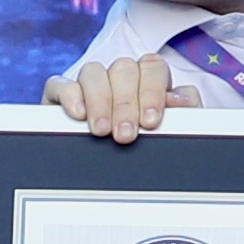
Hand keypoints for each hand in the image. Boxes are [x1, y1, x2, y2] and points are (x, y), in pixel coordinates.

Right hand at [43, 53, 184, 143]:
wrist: (109, 177)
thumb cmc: (145, 148)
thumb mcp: (170, 133)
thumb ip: (184, 115)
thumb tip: (179, 100)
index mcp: (147, 81)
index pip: (152, 67)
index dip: (152, 91)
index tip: (150, 121)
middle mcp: (118, 78)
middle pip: (123, 69)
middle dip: (126, 104)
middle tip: (125, 135)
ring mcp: (89, 84)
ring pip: (93, 71)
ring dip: (100, 100)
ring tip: (102, 130)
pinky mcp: (60, 96)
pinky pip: (60, 83)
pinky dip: (70, 95)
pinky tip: (79, 114)